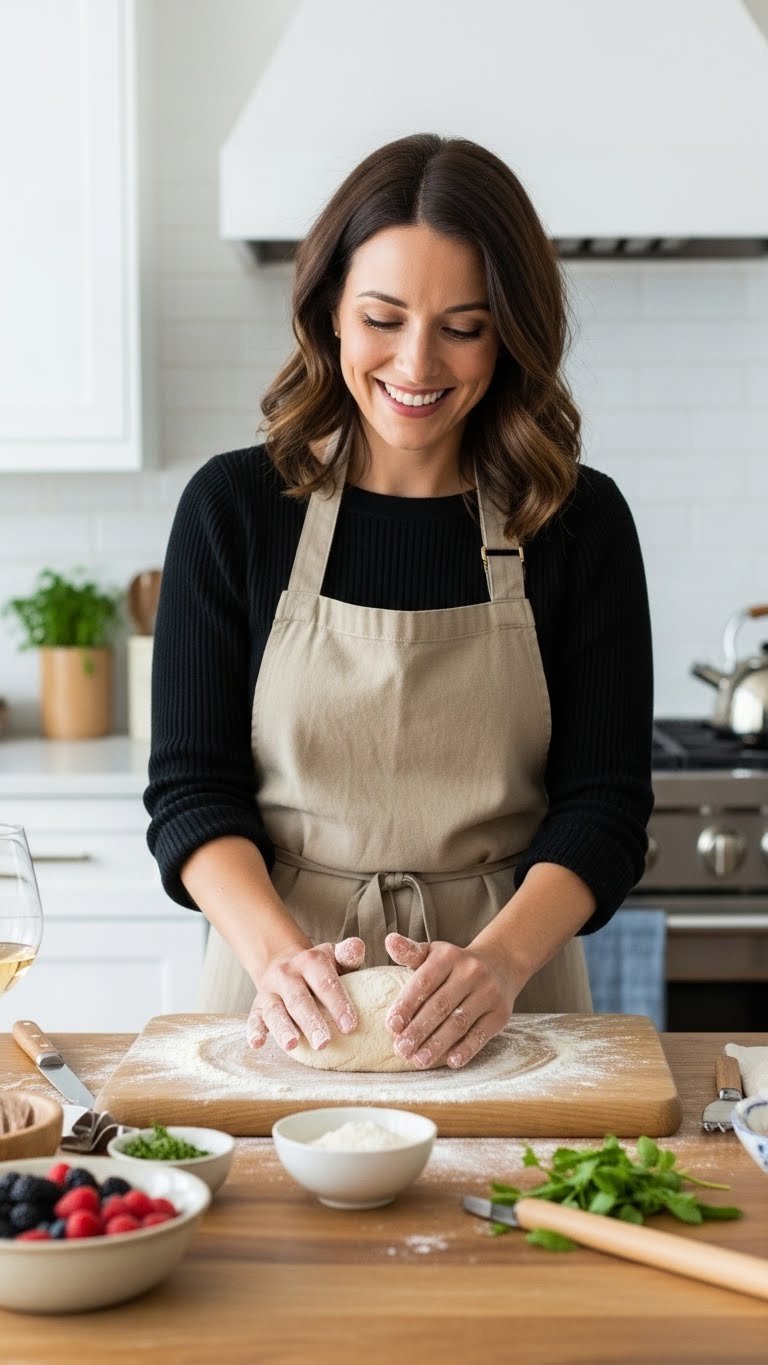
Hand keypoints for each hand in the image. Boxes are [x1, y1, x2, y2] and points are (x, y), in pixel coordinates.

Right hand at [246, 936, 364, 1054]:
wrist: (283, 962)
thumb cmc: (319, 969)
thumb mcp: (334, 959)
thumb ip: (348, 955)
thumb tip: (357, 947)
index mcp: (310, 961)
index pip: (325, 983)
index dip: (338, 1004)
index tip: (350, 1027)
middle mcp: (287, 974)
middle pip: (299, 999)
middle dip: (311, 1021)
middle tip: (323, 1043)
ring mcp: (270, 990)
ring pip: (275, 1010)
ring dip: (283, 1028)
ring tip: (291, 1044)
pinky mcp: (257, 1007)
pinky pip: (253, 1018)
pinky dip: (254, 1031)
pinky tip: (257, 1043)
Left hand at [384, 932, 517, 1068]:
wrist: (501, 964)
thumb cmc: (455, 964)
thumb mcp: (433, 953)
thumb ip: (409, 952)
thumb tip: (389, 941)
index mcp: (448, 956)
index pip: (424, 981)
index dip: (407, 1005)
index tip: (391, 1026)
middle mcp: (471, 972)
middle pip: (440, 1005)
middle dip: (418, 1030)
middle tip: (401, 1049)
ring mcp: (488, 992)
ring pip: (459, 1022)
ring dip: (437, 1044)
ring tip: (418, 1060)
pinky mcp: (501, 1013)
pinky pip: (481, 1034)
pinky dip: (466, 1049)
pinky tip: (451, 1062)